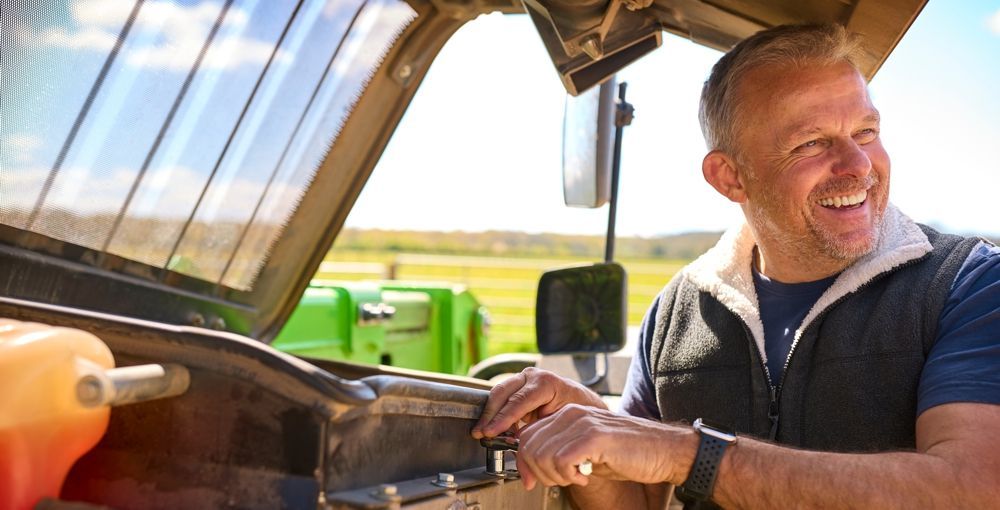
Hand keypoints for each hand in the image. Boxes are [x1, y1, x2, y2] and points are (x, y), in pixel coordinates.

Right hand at [471, 367, 606, 439]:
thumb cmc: (578, 414)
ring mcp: (524, 379)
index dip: (502, 418)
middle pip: (503, 393)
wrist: (584, 405)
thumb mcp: (561, 424)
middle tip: (480, 433)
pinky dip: (496, 414)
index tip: (490, 432)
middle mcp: (533, 377)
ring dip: (489, 414)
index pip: (518, 400)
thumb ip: (538, 433)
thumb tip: (518, 449)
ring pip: (498, 393)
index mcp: (546, 383)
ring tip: (482, 433)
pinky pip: (502, 398)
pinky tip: (493, 429)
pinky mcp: (518, 386)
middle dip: (490, 415)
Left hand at [515, 404, 694, 490]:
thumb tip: (533, 467)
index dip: (523, 463)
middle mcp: (571, 413)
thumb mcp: (586, 450)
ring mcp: (583, 423)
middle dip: (538, 473)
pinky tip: (585, 477)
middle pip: (529, 446)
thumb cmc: (628, 453)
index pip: (526, 436)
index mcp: (566, 414)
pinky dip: (568, 476)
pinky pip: (561, 460)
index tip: (531, 482)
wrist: (663, 450)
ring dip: (555, 476)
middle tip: (560, 481)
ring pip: (542, 454)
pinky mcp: (595, 437)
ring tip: (575, 478)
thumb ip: (560, 451)